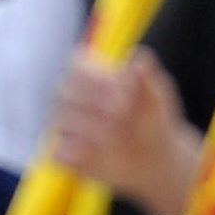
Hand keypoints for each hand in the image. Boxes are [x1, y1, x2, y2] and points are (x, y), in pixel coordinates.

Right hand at [48, 49, 202, 214]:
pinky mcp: (67, 155)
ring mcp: (67, 127)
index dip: (94, 79)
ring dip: (89, 129)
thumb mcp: (155, 97)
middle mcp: (73, 100)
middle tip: (121, 114)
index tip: (121, 94)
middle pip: (61, 91)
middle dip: (91, 103)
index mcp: (90, 77)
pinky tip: (101, 154)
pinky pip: (59, 152)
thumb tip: (139, 56)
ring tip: (117, 136)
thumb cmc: (152, 119)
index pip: (75, 67)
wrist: (154, 158)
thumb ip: (146, 76)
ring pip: (60, 122)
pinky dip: (77, 153)